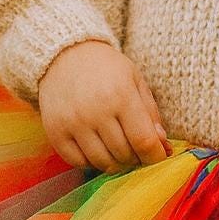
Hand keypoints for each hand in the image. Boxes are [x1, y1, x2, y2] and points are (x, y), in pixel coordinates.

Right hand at [37, 39, 171, 172]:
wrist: (64, 56)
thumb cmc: (106, 68)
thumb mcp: (135, 80)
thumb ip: (151, 113)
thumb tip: (163, 147)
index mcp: (121, 95)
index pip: (143, 141)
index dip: (155, 155)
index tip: (159, 156)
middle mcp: (95, 111)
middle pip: (124, 154)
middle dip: (136, 158)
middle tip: (138, 150)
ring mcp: (72, 124)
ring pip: (102, 162)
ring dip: (116, 163)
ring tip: (120, 151)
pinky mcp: (55, 132)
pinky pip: (78, 162)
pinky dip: (92, 163)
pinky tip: (98, 150)